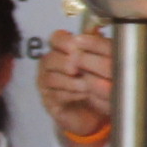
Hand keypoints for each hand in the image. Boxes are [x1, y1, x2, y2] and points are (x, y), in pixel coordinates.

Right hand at [39, 28, 114, 145]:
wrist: (93, 111)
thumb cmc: (96, 83)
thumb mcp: (100, 63)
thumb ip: (97, 49)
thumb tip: (98, 35)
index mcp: (62, 49)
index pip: (56, 38)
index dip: (64, 42)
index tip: (75, 48)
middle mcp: (50, 64)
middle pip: (50, 58)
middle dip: (65, 63)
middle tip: (78, 68)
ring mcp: (47, 83)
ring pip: (51, 78)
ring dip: (70, 81)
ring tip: (86, 84)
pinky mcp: (49, 101)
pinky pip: (56, 95)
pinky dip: (71, 94)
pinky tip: (84, 94)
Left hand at [39, 30, 146, 144]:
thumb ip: (133, 52)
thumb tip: (102, 40)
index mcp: (146, 64)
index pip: (114, 49)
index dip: (94, 43)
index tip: (80, 38)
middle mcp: (138, 81)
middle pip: (103, 67)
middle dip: (85, 59)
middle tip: (73, 53)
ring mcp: (130, 100)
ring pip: (98, 87)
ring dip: (85, 77)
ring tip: (78, 69)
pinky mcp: (123, 114)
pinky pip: (100, 103)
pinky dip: (91, 93)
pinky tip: (89, 85)